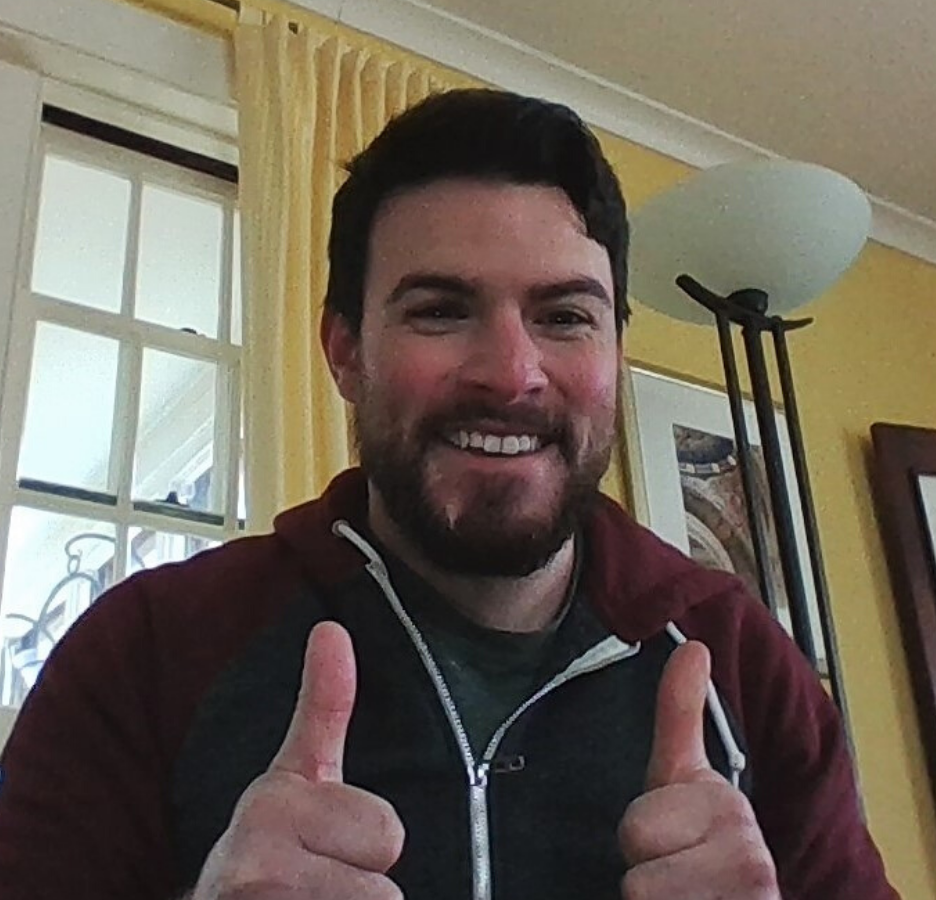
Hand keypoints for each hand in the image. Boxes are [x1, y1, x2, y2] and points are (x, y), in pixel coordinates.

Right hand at [192, 622, 404, 898]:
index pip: (388, 833)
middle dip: (359, 890)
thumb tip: (332, 629)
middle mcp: (253, 859)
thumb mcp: (295, 775)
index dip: (365, 846)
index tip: (319, 846)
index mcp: (271, 801)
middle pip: (384, 889)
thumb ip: (323, 706)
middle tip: (313, 886)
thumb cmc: (269, 849)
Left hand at [617, 642, 778, 898]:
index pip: (635, 830)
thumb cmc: (708, 846)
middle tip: (679, 874)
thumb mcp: (685, 776)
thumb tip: (693, 647)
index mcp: (727, 809)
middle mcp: (751, 858)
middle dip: (647, 874)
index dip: (643, 838)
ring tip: (690, 897)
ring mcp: (752, 896)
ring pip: (643, 897)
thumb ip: (681, 713)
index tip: (678, 838)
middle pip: (636, 870)